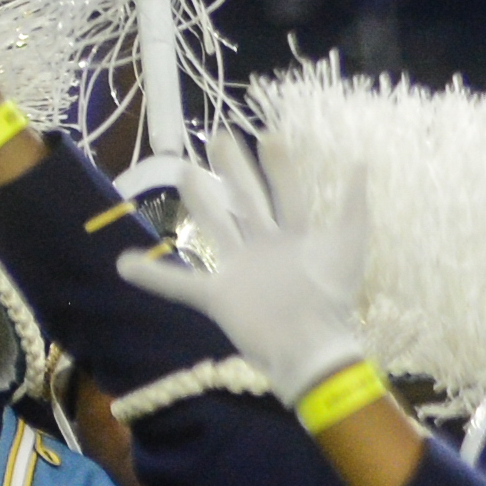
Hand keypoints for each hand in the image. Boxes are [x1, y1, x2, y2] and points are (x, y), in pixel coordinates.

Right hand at [108, 131, 376, 402]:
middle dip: (234, 169)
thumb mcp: (347, 249)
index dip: (280, 168)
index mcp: (297, 239)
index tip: (269, 136)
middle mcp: (266, 248)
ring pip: (216, 226)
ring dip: (200, 200)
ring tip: (185, 171)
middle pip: (247, 201)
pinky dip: (152, 276)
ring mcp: (240, 270)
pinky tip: (124, 263)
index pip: (287, 195)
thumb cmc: (331, 301)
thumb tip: (361, 163)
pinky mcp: (219, 297)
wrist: (312, 350)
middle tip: (219, 136)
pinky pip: (179, 284)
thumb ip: (353, 208)